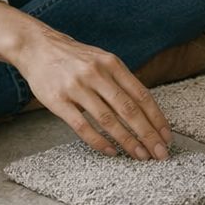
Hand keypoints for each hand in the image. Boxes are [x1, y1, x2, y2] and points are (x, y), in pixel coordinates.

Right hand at [0, 3, 171, 158]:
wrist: (37, 48)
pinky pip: (82, 126)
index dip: (156, 117)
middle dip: (147, 134)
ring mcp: (77, 87)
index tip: (167, 136)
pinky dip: (99, 141)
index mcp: (112, 64)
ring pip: (108, 120)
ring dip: (127, 141)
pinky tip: (111, 151)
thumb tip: (146, 109)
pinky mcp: (58, 101)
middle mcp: (97, 74)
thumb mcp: (102, 60)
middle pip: (129, 109)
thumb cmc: (75, 58)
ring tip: (140, 156)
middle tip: (159, 153)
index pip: (141, 94)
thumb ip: (121, 80)